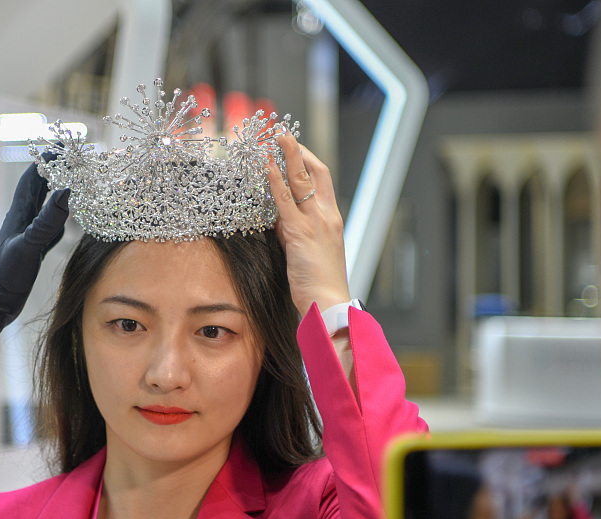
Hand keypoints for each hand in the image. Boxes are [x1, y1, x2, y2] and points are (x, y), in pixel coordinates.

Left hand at [0, 159, 69, 368]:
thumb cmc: (7, 275)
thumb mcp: (30, 245)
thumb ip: (48, 220)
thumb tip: (67, 191)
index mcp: (18, 214)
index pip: (32, 178)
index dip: (44, 161)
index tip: (62, 149)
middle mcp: (22, 220)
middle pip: (38, 189)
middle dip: (53, 173)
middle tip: (73, 162)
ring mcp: (26, 235)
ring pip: (44, 208)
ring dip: (57, 195)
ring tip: (75, 185)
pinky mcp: (32, 249)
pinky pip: (48, 228)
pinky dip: (59, 221)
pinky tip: (67, 223)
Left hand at [266, 131, 350, 316]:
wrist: (329, 302)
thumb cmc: (320, 282)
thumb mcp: (308, 251)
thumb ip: (294, 232)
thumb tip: (280, 222)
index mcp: (332, 219)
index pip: (323, 181)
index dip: (308, 161)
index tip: (294, 150)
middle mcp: (327, 215)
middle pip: (316, 172)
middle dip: (299, 150)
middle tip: (284, 134)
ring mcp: (315, 222)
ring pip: (301, 180)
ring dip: (288, 156)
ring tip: (276, 137)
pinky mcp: (300, 233)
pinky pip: (286, 201)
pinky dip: (276, 181)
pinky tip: (267, 167)